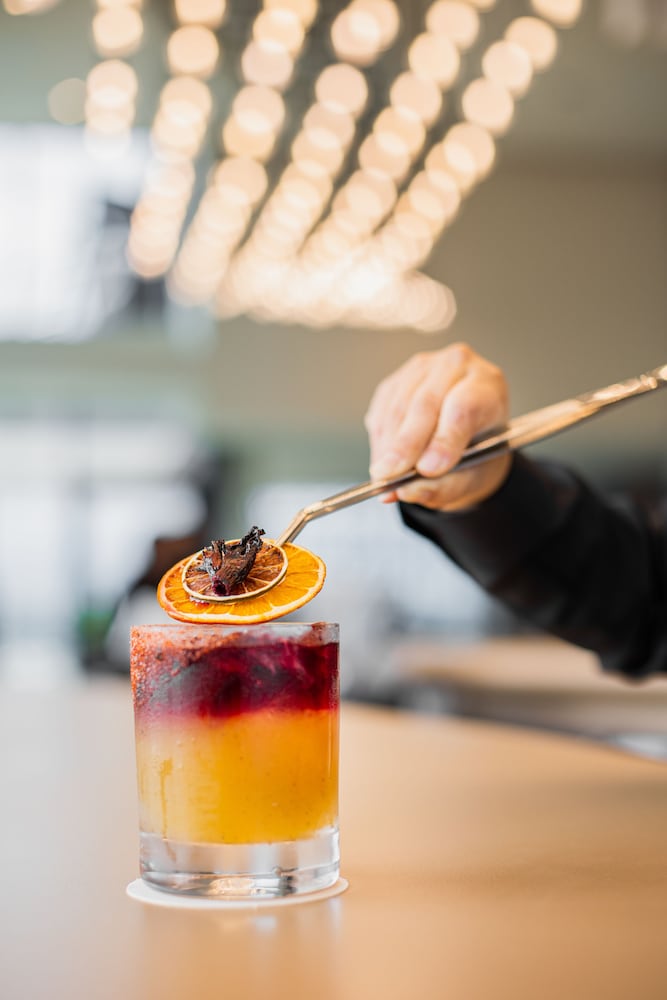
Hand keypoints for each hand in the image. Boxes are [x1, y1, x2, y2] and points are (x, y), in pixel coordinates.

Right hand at [364, 343, 511, 510]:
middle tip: (391, 477)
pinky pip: (381, 411)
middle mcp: (455, 366)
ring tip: (386, 478)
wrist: (470, 436)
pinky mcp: (396, 381)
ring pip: (397, 408)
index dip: (444, 439)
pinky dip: (379, 442)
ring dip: (387, 447)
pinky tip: (384, 462)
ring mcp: (422, 369)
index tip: (428, 469)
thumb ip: (445, 486)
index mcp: (487, 385)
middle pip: (425, 404)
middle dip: (405, 445)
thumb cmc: (477, 452)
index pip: (463, 406)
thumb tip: (408, 490)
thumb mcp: (473, 476)